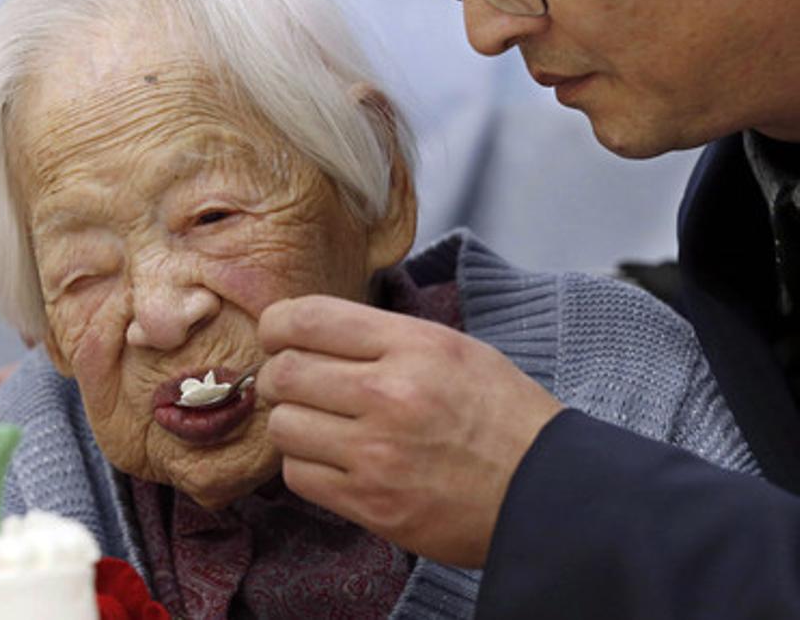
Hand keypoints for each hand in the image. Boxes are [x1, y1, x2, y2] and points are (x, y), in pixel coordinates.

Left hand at [256, 295, 562, 567]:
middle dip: (278, 377)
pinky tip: (334, 461)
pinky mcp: (371, 503)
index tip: (278, 335)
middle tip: (294, 384)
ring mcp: (377, 453)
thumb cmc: (499, 415)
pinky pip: (298, 475)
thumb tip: (307, 331)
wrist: (545, 492)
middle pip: (284, 373)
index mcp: (413, 346)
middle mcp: (390, 394)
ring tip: (321, 425)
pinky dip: (306, 466)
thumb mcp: (451, 349)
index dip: (277, 325)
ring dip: (292, 424)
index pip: (308, 318)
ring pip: (283, 426)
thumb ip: (380, 337)